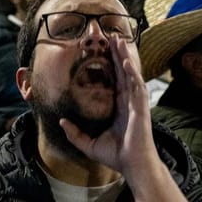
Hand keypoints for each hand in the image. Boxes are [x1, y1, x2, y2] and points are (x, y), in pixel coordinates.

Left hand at [59, 38, 159, 183]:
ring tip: (119, 40)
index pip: (114, 78)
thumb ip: (75, 134)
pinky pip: (137, 86)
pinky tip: (126, 61)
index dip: (110, 63)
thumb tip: (61, 121)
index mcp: (118, 106)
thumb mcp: (89, 144)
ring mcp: (136, 102)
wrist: (132, 166)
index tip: (103, 48)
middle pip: (122, 70)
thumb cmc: (116, 156)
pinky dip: (132, 72)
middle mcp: (128, 100)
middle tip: (111, 35)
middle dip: (118, 52)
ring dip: (125, 56)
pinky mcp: (141, 107)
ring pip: (130, 73)